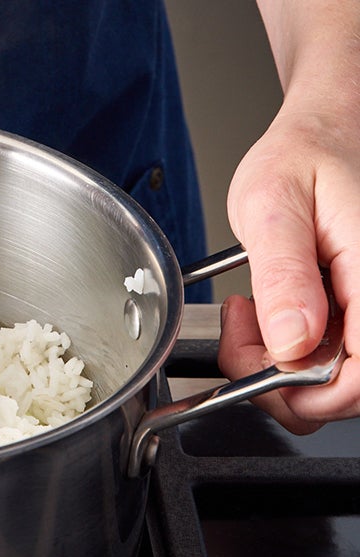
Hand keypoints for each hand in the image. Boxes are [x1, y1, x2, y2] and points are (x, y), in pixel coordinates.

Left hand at [219, 103, 359, 432]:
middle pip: (350, 387)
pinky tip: (267, 316)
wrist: (323, 132)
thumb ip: (283, 276)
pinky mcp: (359, 311)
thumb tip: (292, 341)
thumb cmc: (304, 154)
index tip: (260, 370)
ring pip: (337, 377)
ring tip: (250, 315)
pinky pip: (331, 356)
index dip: (310, 391)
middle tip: (242, 333)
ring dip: (282, 366)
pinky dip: (290, 351)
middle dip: (283, 380)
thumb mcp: (273, 206)